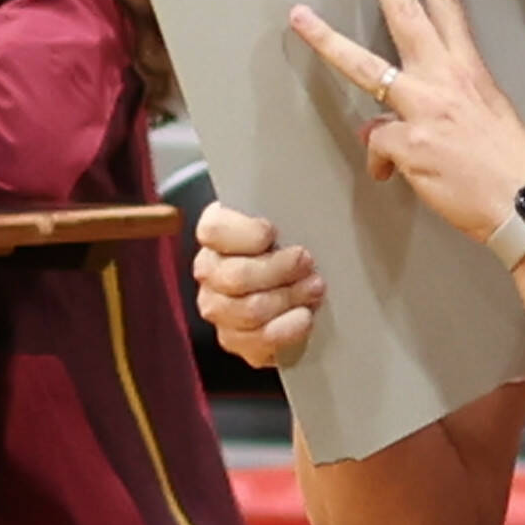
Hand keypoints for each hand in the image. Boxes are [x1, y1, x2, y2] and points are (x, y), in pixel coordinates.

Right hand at [193, 199, 324, 368]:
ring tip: (313, 288)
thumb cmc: (290, 241)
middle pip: (236, 277)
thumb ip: (285, 201)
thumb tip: (315, 183)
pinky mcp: (236, 341)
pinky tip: (304, 317)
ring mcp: (218, 309)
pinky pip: (258, 341)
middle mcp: (208, 272)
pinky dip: (287, 330)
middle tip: (308, 263)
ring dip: (288, 298)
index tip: (273, 232)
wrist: (295, 278)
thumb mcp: (286, 213)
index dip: (248, 235)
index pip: (214, 232)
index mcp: (215, 233)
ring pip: (249, 310)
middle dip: (280, 271)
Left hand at [290, 0, 524, 241]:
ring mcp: (424, 109)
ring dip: (328, 41)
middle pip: (406, 11)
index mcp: (468, 70)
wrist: (524, 205)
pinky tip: (392, 175)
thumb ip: (434, 112)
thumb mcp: (482, 123)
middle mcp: (444, 79)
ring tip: (300, 17)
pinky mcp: (409, 144)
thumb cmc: (511, 167)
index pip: (450, 1)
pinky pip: (377, 147)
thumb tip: (383, 126)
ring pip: (365, 66)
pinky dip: (381, 163)